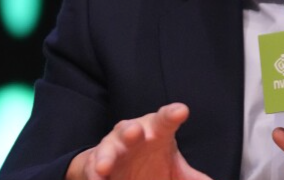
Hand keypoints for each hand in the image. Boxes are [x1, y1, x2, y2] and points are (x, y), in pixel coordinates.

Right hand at [66, 103, 211, 179]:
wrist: (119, 168)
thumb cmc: (152, 161)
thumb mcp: (175, 169)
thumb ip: (191, 178)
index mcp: (156, 131)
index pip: (166, 119)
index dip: (173, 114)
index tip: (181, 111)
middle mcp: (132, 134)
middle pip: (131, 128)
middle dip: (132, 130)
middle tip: (135, 132)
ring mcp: (111, 149)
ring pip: (106, 150)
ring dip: (105, 158)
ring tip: (104, 168)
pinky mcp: (94, 166)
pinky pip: (92, 171)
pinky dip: (94, 177)